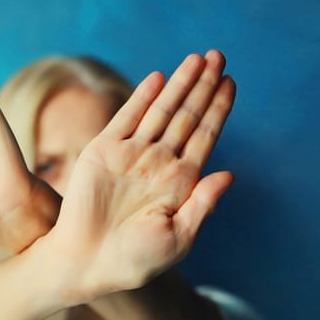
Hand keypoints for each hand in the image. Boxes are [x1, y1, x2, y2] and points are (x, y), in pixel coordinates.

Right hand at [42, 51, 235, 301]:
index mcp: (180, 182)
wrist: (87, 263)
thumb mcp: (179, 238)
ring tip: (197, 58)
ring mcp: (131, 153)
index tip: (231, 83)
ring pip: (161, 110)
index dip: (219, 109)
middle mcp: (158, 162)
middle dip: (203, 85)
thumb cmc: (134, 259)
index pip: (205, 135)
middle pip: (187, 115)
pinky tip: (159, 78)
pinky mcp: (103, 150)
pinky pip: (127, 117)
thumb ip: (203, 204)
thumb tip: (230, 174)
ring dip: (179, 84)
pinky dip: (142, 97)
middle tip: (218, 55)